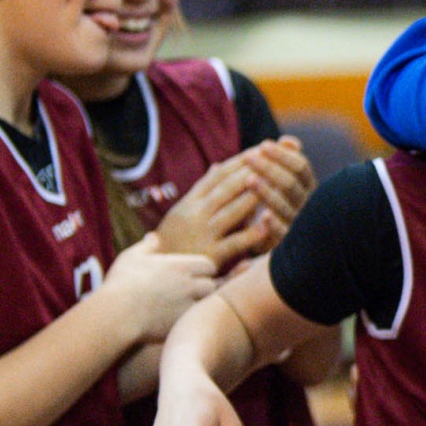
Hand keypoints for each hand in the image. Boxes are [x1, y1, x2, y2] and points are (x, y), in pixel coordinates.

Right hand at [102, 233, 216, 343]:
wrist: (116, 313)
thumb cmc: (121, 282)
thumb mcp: (132, 257)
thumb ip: (147, 246)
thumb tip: (153, 237)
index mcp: (180, 266)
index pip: (208, 265)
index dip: (202, 270)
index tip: (193, 274)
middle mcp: (189, 285)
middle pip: (212, 286)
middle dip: (204, 288)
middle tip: (192, 292)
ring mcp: (187, 307)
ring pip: (206, 306)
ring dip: (199, 305)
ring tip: (185, 307)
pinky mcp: (182, 326)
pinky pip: (194, 323)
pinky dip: (190, 322)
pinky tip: (178, 322)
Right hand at [154, 152, 279, 271]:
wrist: (150, 277)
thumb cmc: (170, 244)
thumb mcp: (182, 213)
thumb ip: (202, 192)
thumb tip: (217, 166)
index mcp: (189, 203)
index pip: (217, 176)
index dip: (239, 161)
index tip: (259, 148)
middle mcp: (194, 215)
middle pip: (225, 188)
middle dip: (250, 170)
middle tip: (273, 157)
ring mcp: (202, 234)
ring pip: (230, 210)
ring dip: (254, 195)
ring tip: (275, 182)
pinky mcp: (209, 257)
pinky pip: (233, 243)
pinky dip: (251, 233)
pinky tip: (268, 223)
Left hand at [235, 138, 314, 251]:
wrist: (280, 248)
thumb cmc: (280, 205)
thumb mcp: (282, 182)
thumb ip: (286, 161)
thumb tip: (288, 140)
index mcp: (307, 187)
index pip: (300, 167)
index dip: (282, 155)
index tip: (263, 145)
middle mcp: (307, 205)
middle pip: (291, 183)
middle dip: (270, 168)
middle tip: (250, 157)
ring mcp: (299, 225)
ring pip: (287, 206)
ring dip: (268, 192)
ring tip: (250, 180)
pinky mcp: (288, 245)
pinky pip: (284, 235)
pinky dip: (275, 225)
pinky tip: (263, 216)